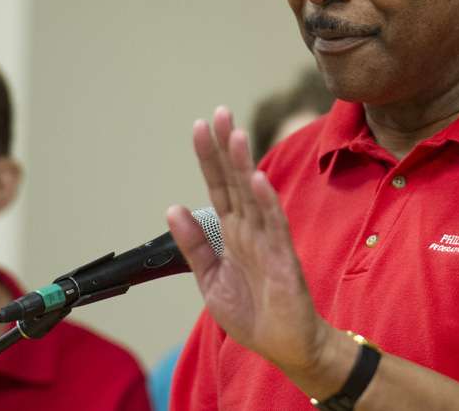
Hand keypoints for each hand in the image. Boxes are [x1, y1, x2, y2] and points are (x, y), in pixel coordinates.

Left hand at [167, 106, 330, 375]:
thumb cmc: (254, 313)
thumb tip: (173, 206)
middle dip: (226, 148)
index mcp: (232, 233)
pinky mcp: (284, 260)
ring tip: (235, 135)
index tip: (200, 126)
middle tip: (219, 112)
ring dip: (245, 165)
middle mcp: (250, 230)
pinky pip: (275, 227)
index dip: (209, 158)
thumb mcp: (210, 279)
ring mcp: (268, 242)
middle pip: (235, 181)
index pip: (218, 187)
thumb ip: (194, 245)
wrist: (286, 346)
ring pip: (254, 196)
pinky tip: (258, 180)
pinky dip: (267, 202)